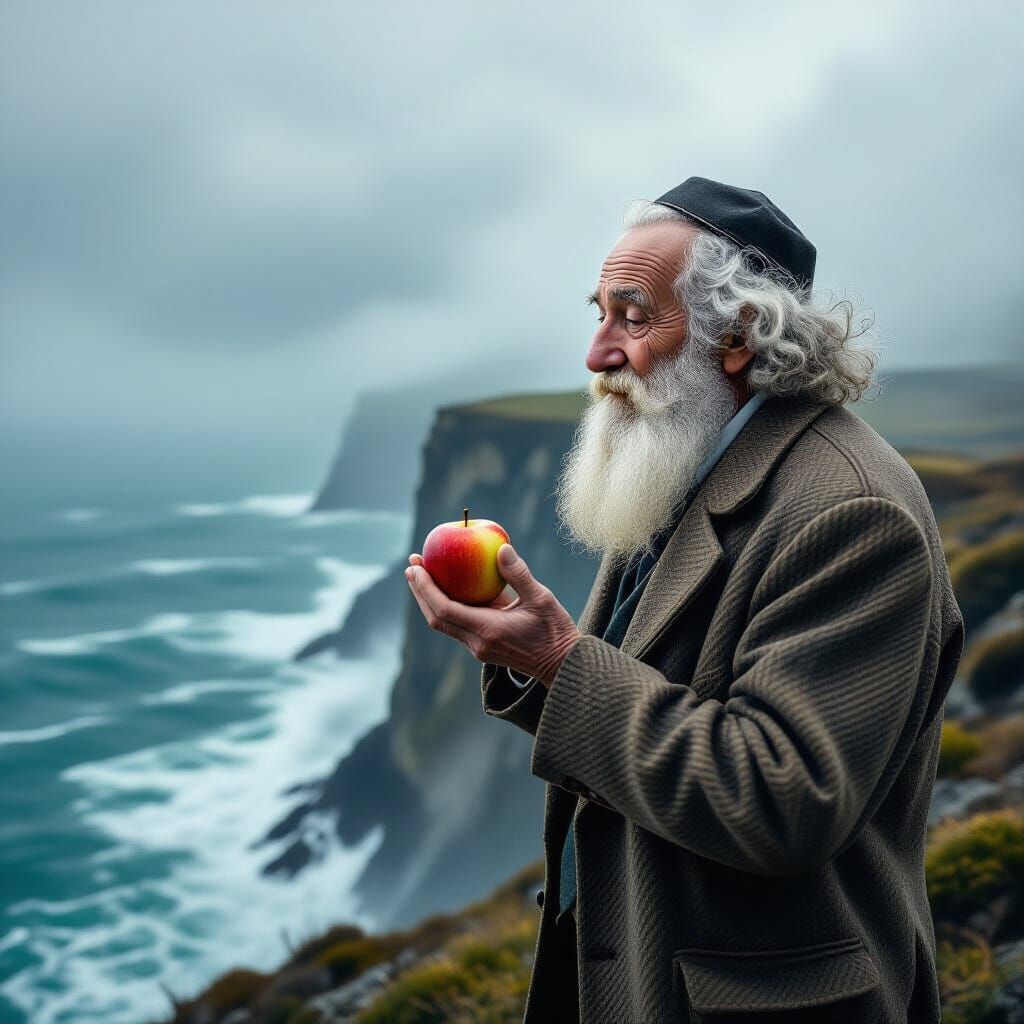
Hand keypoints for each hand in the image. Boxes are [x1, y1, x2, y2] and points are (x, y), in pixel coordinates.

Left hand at [405, 544, 580, 687]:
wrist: (561, 664)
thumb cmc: (555, 630)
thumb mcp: (542, 598)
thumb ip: (519, 574)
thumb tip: (502, 548)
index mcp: (488, 630)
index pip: (444, 609)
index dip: (426, 588)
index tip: (416, 566)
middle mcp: (477, 642)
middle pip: (435, 618)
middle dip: (420, 591)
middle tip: (412, 565)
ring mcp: (478, 648)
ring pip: (443, 623)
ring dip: (428, 599)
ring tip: (420, 573)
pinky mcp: (482, 647)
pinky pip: (455, 625)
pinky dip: (443, 605)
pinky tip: (445, 586)